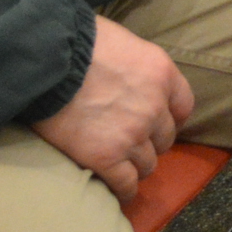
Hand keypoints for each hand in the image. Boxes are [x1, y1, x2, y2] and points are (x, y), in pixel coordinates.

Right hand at [31, 16, 193, 202]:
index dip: (171, 118)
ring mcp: (132, 135)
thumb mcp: (122, 41)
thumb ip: (136, 66)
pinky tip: (116, 188)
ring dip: (135, 165)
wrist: (48, 60)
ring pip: (148, 164)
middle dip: (150, 142)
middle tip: (130, 142)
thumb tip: (129, 75)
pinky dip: (123, 190)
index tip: (158, 124)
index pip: (183, 106)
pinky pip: (126, 184)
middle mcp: (154, 107)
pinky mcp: (106, 158)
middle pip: (165, 138)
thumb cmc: (79, 42)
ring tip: (120, 165)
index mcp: (161, 73)